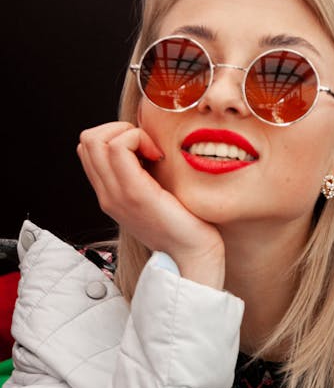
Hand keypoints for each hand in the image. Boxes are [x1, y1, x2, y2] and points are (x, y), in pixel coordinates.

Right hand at [77, 122, 224, 288]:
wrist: (192, 257)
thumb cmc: (185, 227)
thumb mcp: (156, 196)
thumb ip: (144, 175)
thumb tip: (148, 144)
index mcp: (111, 195)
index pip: (90, 150)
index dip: (115, 137)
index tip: (145, 151)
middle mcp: (107, 195)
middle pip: (87, 140)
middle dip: (118, 130)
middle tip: (148, 148)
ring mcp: (116, 195)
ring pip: (96, 140)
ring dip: (128, 133)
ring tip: (152, 152)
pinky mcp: (134, 193)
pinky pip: (119, 148)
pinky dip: (139, 139)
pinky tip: (158, 157)